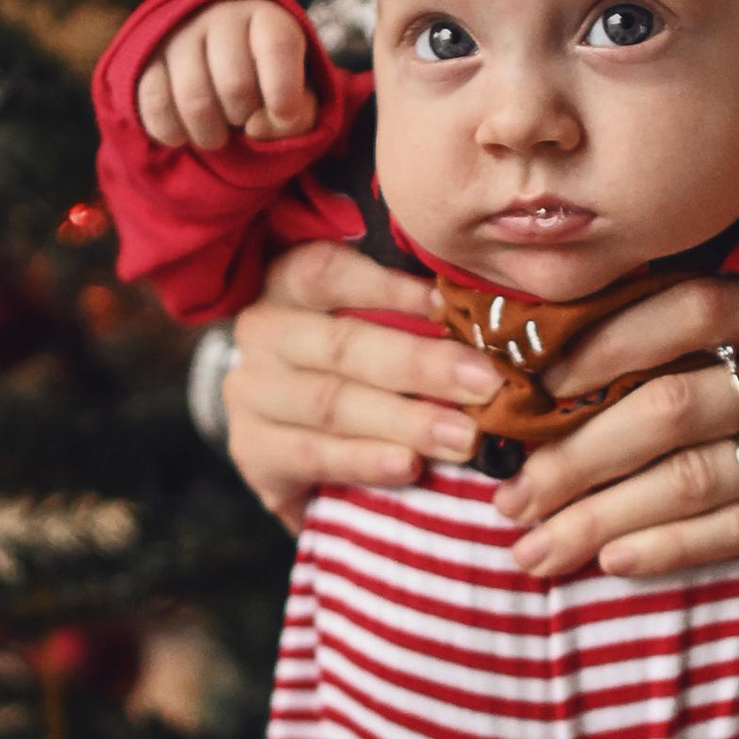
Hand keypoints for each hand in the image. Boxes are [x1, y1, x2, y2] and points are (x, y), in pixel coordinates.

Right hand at [135, 0, 316, 151]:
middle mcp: (220, 17)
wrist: (217, 66)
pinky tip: (185, 134)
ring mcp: (179, 35)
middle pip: (235, 84)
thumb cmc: (267, 85)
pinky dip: (173, 133)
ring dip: (210, 135)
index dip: (284, 91)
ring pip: (194, 100)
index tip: (283, 113)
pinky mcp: (145, 58)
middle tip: (243, 120)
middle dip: (244, 118)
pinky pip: (156, 105)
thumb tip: (255, 128)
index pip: (277, 47)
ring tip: (217, 134)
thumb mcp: (299, 98)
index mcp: (267, 19)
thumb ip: (297, 117)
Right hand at [224, 240, 503, 527]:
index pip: (327, 272)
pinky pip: (313, 455)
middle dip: (422, 365)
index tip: (447, 305)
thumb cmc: (353, 370)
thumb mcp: (373, 329)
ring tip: (464, 437)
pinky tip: (408, 466)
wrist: (296, 446)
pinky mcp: (253, 452)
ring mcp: (250, 394)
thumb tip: (487, 317)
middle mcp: (262, 332)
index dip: (387, 288)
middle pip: (342, 345)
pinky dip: (365, 460)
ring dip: (405, 420)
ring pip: (331, 403)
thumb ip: (411, 320)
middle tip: (486, 385)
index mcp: (288, 285)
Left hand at [491, 279, 738, 580]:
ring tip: (534, 546)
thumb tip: (563, 364)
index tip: (531, 383)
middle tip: (508, 495)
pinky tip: (613, 558)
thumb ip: (712, 336)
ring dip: (603, 515)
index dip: (606, 341)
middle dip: (576, 457)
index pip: (690, 306)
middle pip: (673, 406)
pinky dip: (674, 544)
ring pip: (697, 475)